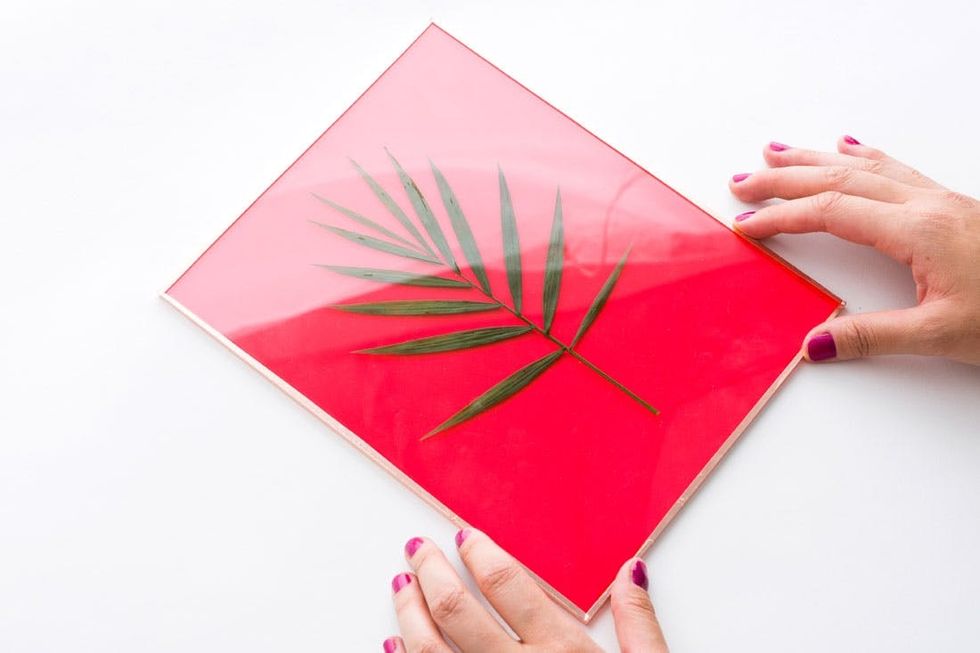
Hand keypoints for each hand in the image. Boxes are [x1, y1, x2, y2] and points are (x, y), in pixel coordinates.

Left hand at [382, 530, 667, 651]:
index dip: (481, 554)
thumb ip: (639, 625)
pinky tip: (394, 646)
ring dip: (409, 614)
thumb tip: (629, 571)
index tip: (465, 537)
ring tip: (400, 587)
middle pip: (457, 610)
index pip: (508, 585)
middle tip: (416, 548)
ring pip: (429, 651)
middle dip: (430, 572)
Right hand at [729, 136, 979, 364]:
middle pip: (840, 178)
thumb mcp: (942, 335)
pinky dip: (864, 156)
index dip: (782, 217)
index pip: (831, 213)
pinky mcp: (953, 206)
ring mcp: (942, 200)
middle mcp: (928, 205)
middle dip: (785, 178)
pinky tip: (851, 147)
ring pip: (865, 166)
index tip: (746, 224)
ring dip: (815, 158)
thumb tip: (815, 343)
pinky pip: (896, 168)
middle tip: (743, 180)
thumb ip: (872, 337)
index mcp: (920, 229)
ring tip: (778, 151)